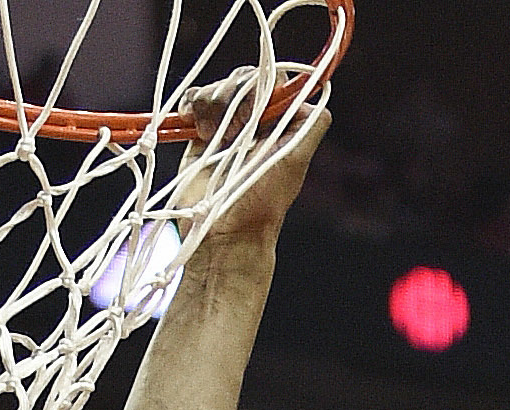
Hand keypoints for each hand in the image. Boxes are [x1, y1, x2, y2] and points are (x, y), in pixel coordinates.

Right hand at [176, 68, 330, 238]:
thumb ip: (311, 125)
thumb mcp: (295, 160)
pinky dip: (193, 106)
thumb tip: (316, 88)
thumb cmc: (262, 202)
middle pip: (244, 77)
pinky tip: (198, 132)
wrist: (224, 231)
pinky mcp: (199, 132)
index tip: (257, 114)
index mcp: (279, 120)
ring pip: (217, 86)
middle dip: (236, 98)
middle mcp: (254, 119)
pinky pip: (194, 99)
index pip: (273, 77)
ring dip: (213, 106)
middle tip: (236, 134)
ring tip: (214, 140)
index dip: (263, 87)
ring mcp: (226, 124)